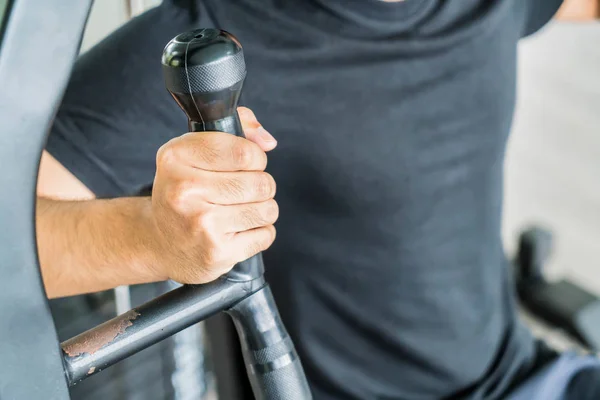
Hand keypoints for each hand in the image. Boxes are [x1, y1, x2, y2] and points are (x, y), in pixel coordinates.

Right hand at [149, 107, 278, 283]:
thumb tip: (268, 141)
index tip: (247, 164)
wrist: (159, 243)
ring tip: (239, 211)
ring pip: (268, 209)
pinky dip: (259, 233)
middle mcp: (184, 190)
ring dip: (262, 210)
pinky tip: (236, 232)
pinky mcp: (216, 252)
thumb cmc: (185, 191)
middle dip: (261, 186)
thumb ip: (238, 129)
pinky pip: (266, 235)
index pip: (244, 152)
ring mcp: (201, 224)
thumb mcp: (195, 151)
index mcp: (176, 157)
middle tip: (241, 192)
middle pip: (260, 182)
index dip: (256, 158)